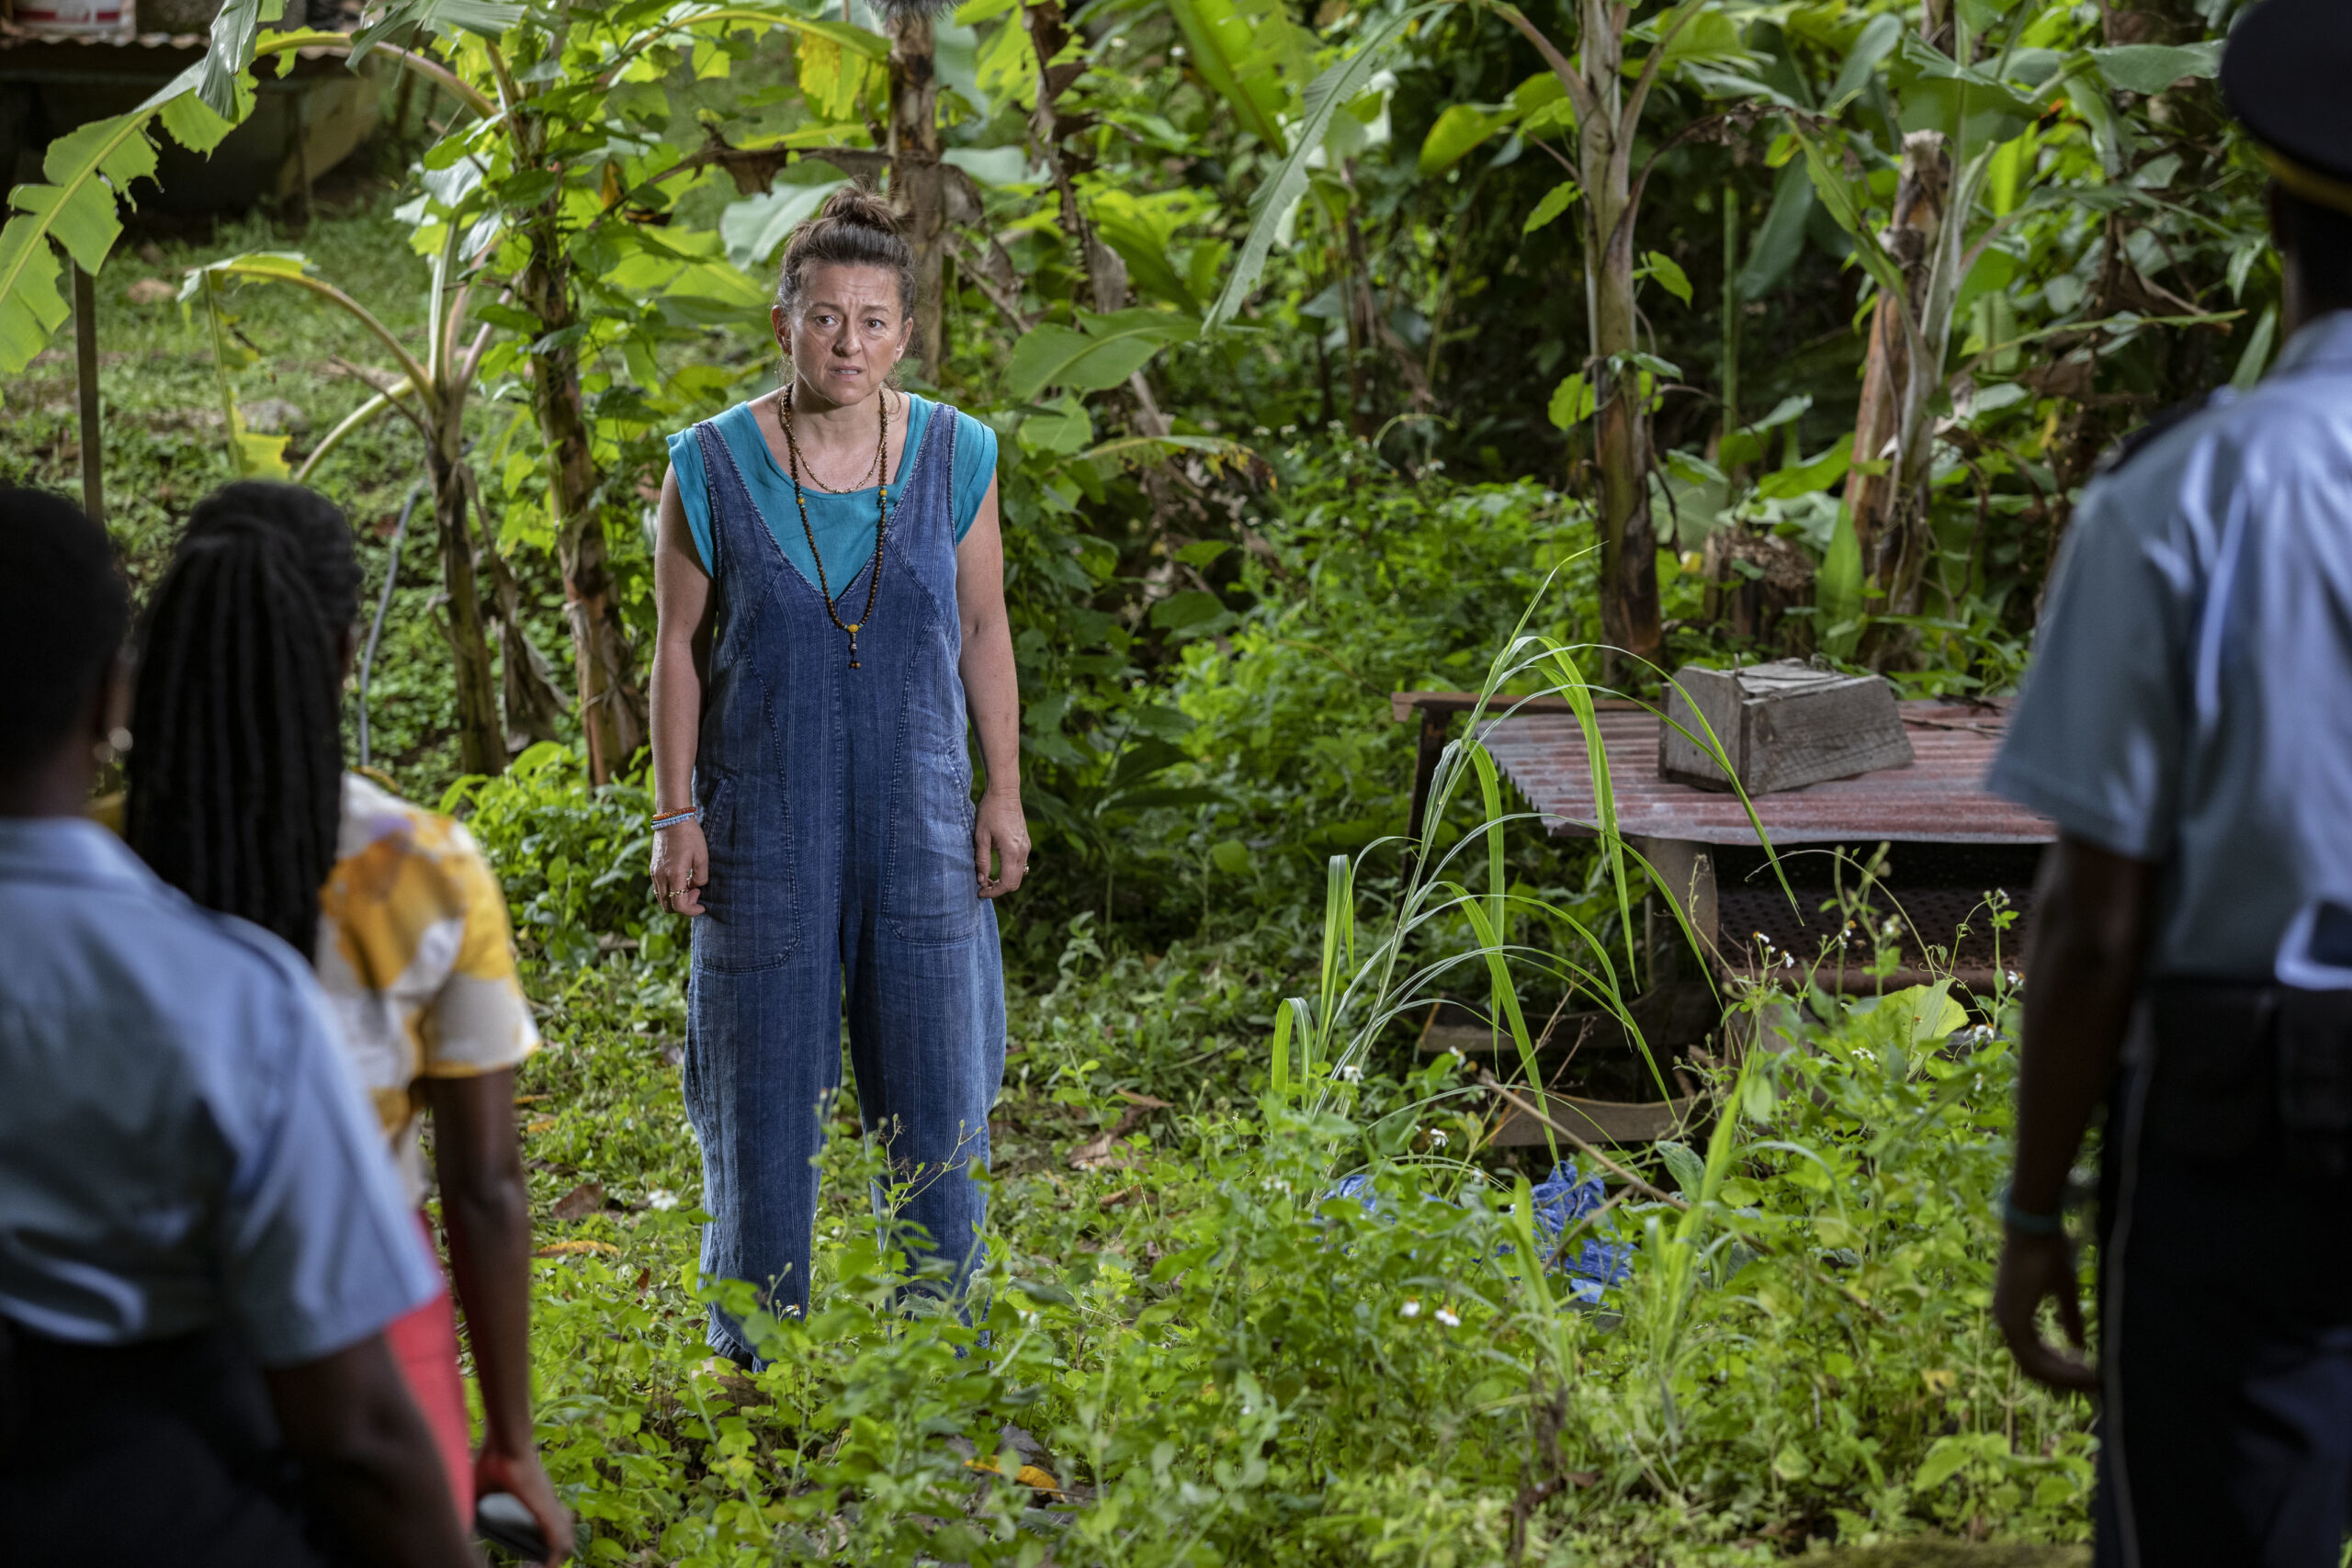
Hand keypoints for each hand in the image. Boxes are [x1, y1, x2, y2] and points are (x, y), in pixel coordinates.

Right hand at [476, 1441, 574, 1564]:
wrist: (504, 1443)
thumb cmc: (492, 1461)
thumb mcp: (479, 1492)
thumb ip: (474, 1508)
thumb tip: (461, 1524)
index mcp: (535, 1503)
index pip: (548, 1531)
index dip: (545, 1550)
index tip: (529, 1565)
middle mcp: (547, 1505)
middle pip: (561, 1539)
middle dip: (552, 1559)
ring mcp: (548, 1507)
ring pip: (563, 1541)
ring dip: (554, 1561)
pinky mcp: (544, 1508)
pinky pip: (555, 1539)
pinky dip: (552, 1558)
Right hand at [650, 818, 707, 917]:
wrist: (672, 818)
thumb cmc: (690, 835)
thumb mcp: (702, 856)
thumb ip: (701, 877)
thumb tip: (696, 887)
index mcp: (674, 875)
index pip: (679, 905)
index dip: (692, 910)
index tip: (702, 905)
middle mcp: (660, 876)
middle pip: (668, 907)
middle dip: (684, 906)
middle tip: (696, 892)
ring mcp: (654, 873)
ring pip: (662, 899)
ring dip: (676, 899)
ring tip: (690, 885)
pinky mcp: (652, 868)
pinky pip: (659, 889)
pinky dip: (670, 891)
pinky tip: (682, 879)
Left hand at [974, 788, 1029, 899]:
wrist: (1005, 792)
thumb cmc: (990, 812)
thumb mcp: (980, 837)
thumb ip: (982, 860)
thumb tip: (981, 880)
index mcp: (1011, 852)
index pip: (1007, 883)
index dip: (993, 892)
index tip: (980, 892)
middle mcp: (1023, 852)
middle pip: (1015, 883)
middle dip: (999, 889)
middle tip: (982, 886)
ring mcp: (1026, 847)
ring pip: (1019, 874)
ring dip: (1004, 880)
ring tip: (987, 877)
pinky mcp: (1026, 843)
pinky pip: (1020, 864)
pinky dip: (1009, 871)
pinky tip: (997, 866)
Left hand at [1992, 1227, 2096, 1393]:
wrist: (2035, 1228)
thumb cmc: (2050, 1252)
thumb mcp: (2064, 1289)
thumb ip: (2069, 1318)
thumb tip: (2078, 1344)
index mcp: (2013, 1315)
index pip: (2034, 1357)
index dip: (2060, 1371)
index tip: (2088, 1374)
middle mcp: (2005, 1322)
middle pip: (2033, 1367)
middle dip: (2065, 1379)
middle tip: (2095, 1384)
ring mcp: (2006, 1321)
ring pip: (2034, 1366)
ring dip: (2065, 1377)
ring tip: (2095, 1380)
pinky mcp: (2013, 1319)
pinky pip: (2033, 1357)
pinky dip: (2059, 1367)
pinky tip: (2083, 1370)